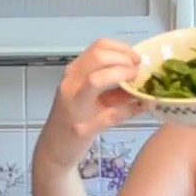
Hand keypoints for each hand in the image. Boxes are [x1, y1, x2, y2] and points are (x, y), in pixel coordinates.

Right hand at [36, 39, 143, 171]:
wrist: (54, 149)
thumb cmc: (74, 119)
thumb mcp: (89, 95)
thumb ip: (110, 82)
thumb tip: (139, 72)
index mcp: (74, 72)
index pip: (98, 47)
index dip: (122, 49)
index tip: (136, 59)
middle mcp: (70, 84)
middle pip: (98, 57)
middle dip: (124, 60)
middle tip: (138, 71)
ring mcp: (74, 106)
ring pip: (97, 79)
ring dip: (123, 77)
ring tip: (137, 85)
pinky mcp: (82, 128)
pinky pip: (111, 114)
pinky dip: (129, 109)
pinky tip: (140, 108)